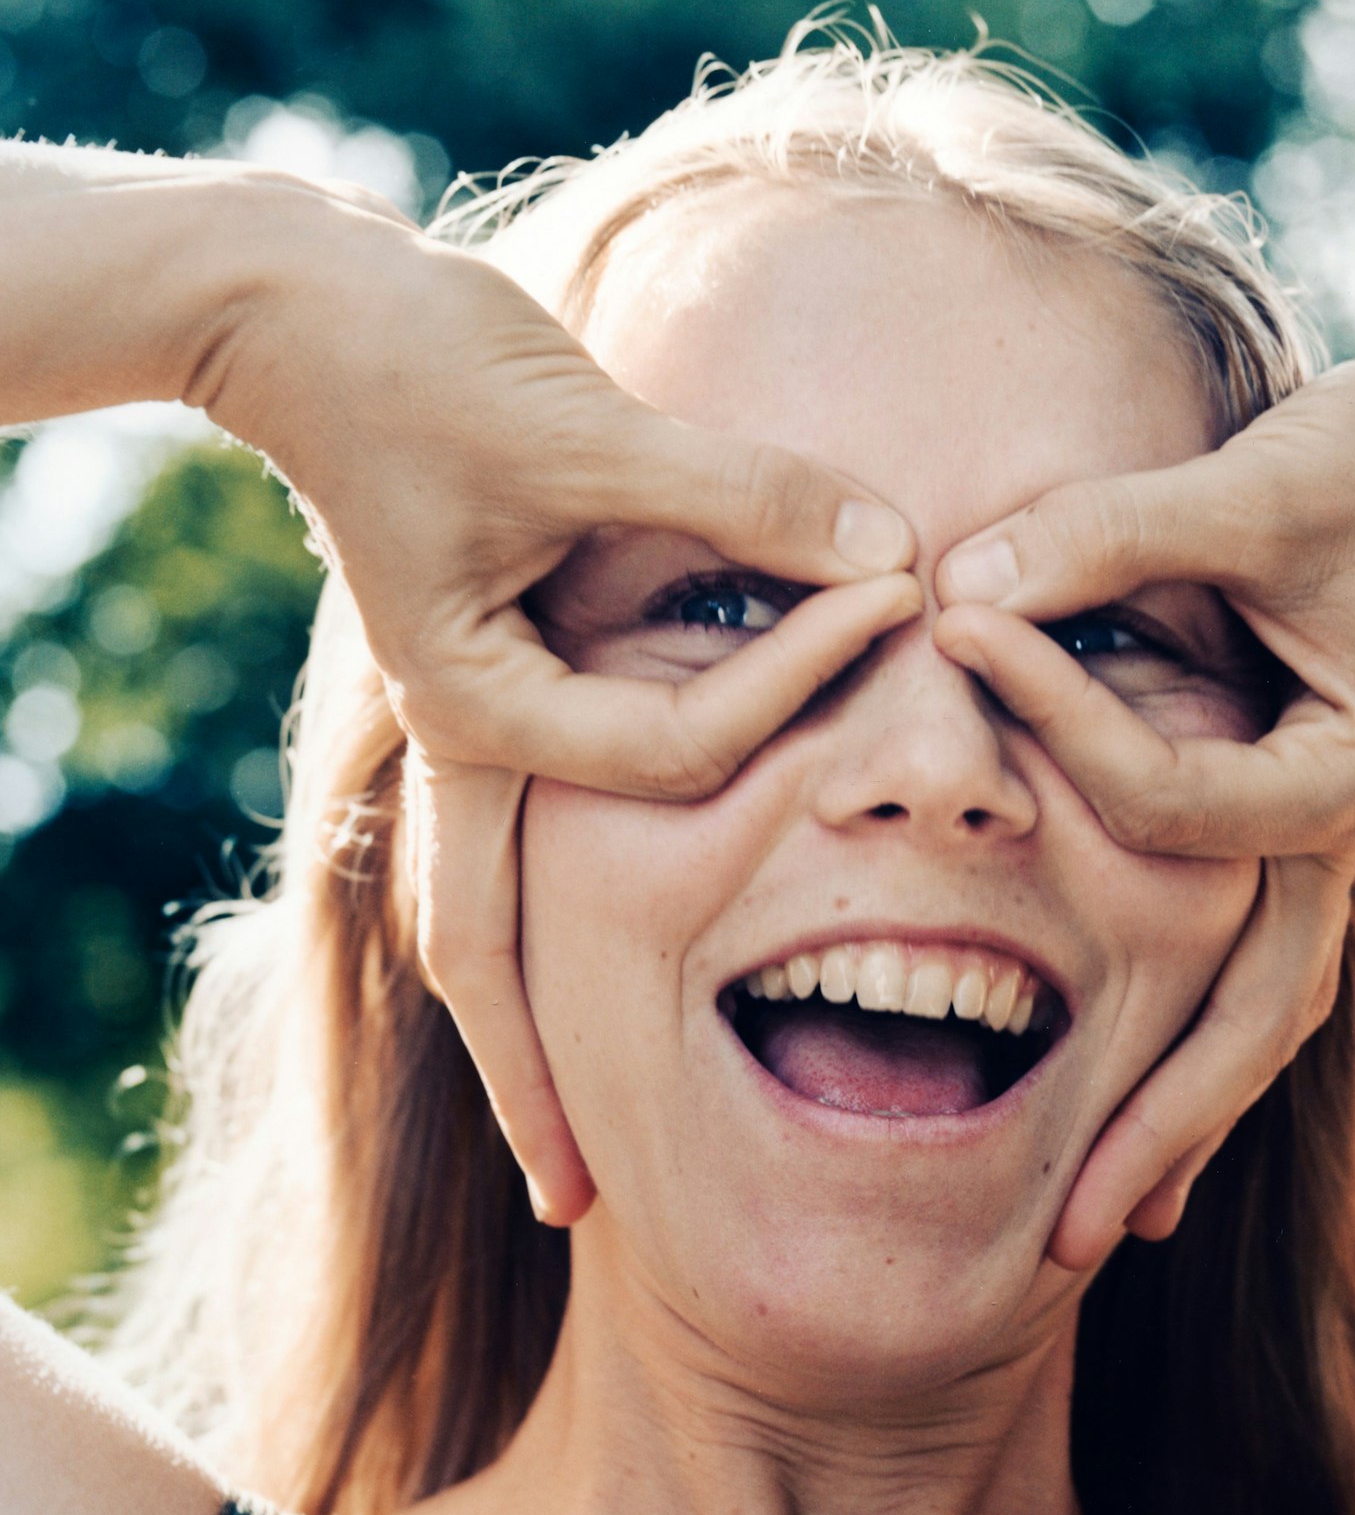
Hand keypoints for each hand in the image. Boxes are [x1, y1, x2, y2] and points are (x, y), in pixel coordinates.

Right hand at [197, 189, 917, 1220]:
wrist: (297, 307)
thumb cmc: (419, 356)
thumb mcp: (582, 430)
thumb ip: (741, 495)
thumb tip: (896, 551)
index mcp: (475, 707)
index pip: (670, 761)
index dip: (795, 708)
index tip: (896, 640)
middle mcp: (461, 746)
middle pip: (481, 955)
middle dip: (528, 1079)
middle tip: (578, 1207)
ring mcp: (464, 732)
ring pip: (487, 921)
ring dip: (530, 1030)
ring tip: (572, 1153)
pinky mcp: (486, 694)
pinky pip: (527, 841)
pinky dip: (559, 920)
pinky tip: (598, 986)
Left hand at [933, 335, 1354, 1267]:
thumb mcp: (1253, 488)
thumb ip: (1110, 536)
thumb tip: (964, 595)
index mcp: (1336, 777)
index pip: (1168, 811)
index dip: (1055, 742)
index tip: (954, 667)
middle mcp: (1337, 840)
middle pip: (1249, 1021)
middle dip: (1154, 1126)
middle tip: (1063, 1238)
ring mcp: (1324, 855)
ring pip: (1260, 1026)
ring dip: (1182, 1125)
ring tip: (1106, 1228)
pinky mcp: (1298, 843)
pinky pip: (1252, 979)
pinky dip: (1199, 1055)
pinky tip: (1146, 1132)